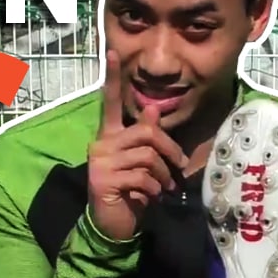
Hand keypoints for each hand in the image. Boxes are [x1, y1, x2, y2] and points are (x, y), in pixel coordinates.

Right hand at [86, 50, 187, 240]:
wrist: (113, 225)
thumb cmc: (131, 192)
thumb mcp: (142, 163)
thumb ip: (145, 137)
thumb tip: (151, 109)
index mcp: (109, 136)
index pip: (110, 103)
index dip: (113, 78)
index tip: (113, 52)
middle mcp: (101, 144)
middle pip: (145, 132)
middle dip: (168, 150)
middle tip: (177, 168)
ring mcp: (100, 162)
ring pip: (147, 156)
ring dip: (162, 175)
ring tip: (162, 188)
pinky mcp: (103, 180)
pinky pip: (141, 176)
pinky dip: (153, 188)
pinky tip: (149, 197)